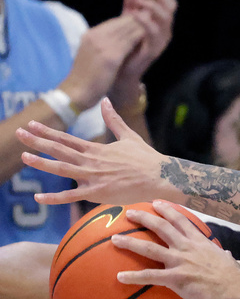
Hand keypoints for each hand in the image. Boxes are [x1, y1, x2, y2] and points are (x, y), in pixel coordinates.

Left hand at [17, 98, 169, 204]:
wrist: (161, 176)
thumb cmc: (147, 159)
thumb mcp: (129, 136)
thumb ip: (113, 120)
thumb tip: (106, 101)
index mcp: (96, 149)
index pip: (67, 139)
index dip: (48, 132)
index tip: (32, 125)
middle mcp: (91, 161)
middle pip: (59, 150)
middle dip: (37, 141)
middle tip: (19, 133)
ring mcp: (93, 176)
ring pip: (62, 169)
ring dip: (42, 163)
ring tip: (24, 156)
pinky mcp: (98, 192)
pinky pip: (72, 196)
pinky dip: (54, 198)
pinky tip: (38, 197)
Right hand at [59, 16, 144, 108]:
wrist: (76, 92)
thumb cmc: (85, 77)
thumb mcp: (91, 54)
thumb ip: (102, 44)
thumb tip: (115, 39)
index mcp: (90, 35)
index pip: (113, 22)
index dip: (129, 20)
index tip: (142, 19)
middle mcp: (95, 36)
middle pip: (120, 23)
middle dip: (137, 19)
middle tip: (152, 16)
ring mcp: (102, 45)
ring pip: (126, 30)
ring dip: (140, 25)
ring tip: (154, 21)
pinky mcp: (110, 56)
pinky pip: (129, 42)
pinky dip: (139, 37)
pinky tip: (149, 35)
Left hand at [110, 200, 239, 298]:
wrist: (235, 288)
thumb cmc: (234, 277)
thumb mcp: (230, 261)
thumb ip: (226, 257)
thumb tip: (230, 258)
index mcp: (199, 242)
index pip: (181, 220)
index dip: (167, 210)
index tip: (156, 202)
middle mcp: (187, 247)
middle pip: (161, 227)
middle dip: (144, 218)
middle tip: (130, 213)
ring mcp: (180, 261)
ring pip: (149, 249)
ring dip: (130, 243)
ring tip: (115, 239)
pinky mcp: (176, 278)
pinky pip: (150, 276)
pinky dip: (133, 277)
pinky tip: (120, 277)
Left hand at [113, 0, 176, 94]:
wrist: (119, 72)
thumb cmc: (124, 46)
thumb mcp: (127, 22)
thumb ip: (131, 6)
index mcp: (160, 23)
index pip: (168, 3)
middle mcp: (164, 31)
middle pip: (171, 8)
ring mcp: (160, 41)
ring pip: (165, 19)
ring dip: (153, 7)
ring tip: (140, 1)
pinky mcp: (153, 50)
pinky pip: (154, 34)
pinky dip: (146, 22)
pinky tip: (135, 14)